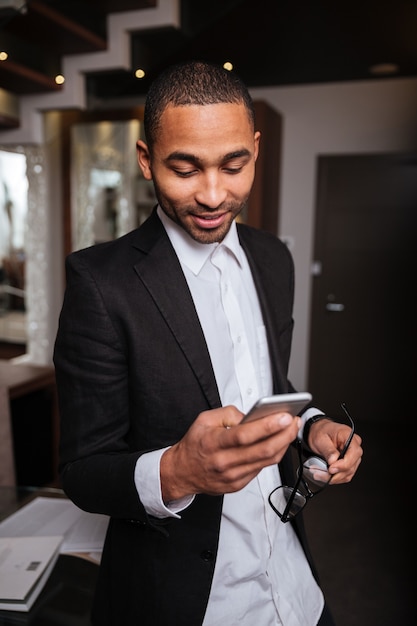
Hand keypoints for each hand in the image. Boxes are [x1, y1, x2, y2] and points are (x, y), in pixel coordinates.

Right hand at [160, 406, 300, 501]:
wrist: (182, 472)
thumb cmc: (195, 443)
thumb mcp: (204, 419)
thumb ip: (229, 413)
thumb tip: (252, 415)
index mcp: (214, 443)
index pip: (245, 435)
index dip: (268, 426)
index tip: (284, 416)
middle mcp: (224, 462)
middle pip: (262, 450)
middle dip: (284, 435)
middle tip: (294, 422)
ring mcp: (232, 476)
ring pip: (266, 461)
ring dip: (283, 444)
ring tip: (290, 430)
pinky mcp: (238, 484)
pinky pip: (261, 469)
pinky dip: (273, 455)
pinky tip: (278, 443)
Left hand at [307, 419, 362, 483]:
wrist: (318, 432)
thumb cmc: (321, 432)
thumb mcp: (321, 438)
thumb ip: (328, 450)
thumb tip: (333, 461)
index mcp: (349, 436)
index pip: (354, 453)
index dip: (344, 464)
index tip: (331, 469)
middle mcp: (354, 446)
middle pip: (351, 465)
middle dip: (336, 473)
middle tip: (321, 474)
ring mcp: (353, 456)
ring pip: (348, 473)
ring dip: (334, 477)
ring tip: (319, 474)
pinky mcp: (349, 463)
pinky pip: (345, 474)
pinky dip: (335, 478)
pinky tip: (324, 476)